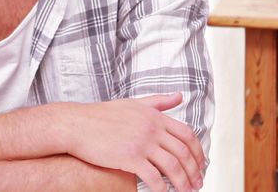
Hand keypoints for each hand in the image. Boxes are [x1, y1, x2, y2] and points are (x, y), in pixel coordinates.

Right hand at [56, 93, 204, 191]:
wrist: (77, 124)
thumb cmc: (102, 115)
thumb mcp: (134, 103)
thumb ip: (159, 101)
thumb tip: (180, 96)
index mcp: (155, 116)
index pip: (187, 134)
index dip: (197, 151)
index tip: (200, 164)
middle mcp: (152, 128)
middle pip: (183, 152)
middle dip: (194, 170)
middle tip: (197, 182)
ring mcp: (142, 143)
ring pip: (173, 166)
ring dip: (183, 182)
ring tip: (186, 191)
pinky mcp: (130, 158)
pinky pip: (154, 177)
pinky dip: (162, 188)